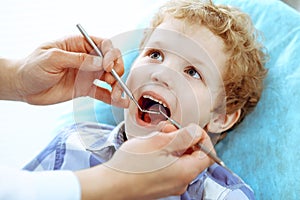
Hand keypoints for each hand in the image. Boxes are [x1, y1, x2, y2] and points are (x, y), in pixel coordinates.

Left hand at [12, 36, 128, 106]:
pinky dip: (111, 97)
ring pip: (109, 78)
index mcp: (78, 45)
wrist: (23, 87)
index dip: (110, 54)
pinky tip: (119, 102)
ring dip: (116, 86)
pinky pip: (102, 92)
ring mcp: (86, 74)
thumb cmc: (32, 67)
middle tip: (112, 81)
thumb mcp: (52, 58)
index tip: (108, 66)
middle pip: (110, 61)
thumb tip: (100, 63)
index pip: (103, 45)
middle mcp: (86, 58)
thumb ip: (77, 60)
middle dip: (116, 70)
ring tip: (116, 95)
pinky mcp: (85, 88)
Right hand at [76, 123, 214, 199]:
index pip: (208, 154)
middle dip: (183, 138)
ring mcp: (170, 185)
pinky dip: (164, 155)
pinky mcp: (159, 185)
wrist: (110, 186)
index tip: (190, 128)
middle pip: (192, 156)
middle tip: (167, 129)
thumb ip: (183, 137)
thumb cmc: (132, 166)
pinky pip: (169, 167)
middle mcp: (181, 182)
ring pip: (179, 160)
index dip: (202, 138)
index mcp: (186, 172)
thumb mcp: (160, 143)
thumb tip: (197, 132)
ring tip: (156, 137)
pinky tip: (151, 149)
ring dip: (172, 145)